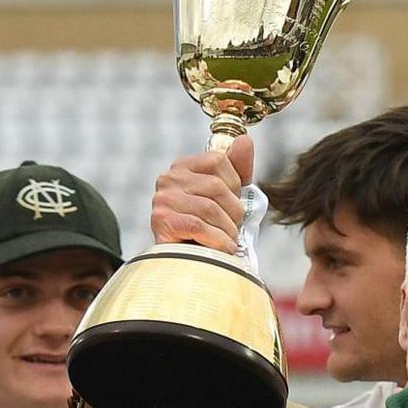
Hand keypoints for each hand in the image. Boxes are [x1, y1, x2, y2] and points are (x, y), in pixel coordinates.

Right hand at [149, 135, 254, 252]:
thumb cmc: (206, 230)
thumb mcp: (226, 197)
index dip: (234, 184)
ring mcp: (162, 200)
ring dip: (227, 230)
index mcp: (182, 167)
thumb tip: (245, 140)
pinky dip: (218, 240)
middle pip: (215, 186)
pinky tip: (224, 249)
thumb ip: (236, 169)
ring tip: (229, 242)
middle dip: (233, 211)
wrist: (182, 267)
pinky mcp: (161, 221)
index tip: (233, 205)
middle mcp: (168, 179)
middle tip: (234, 229)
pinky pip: (199, 226)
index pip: (217, 159)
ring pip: (209, 208)